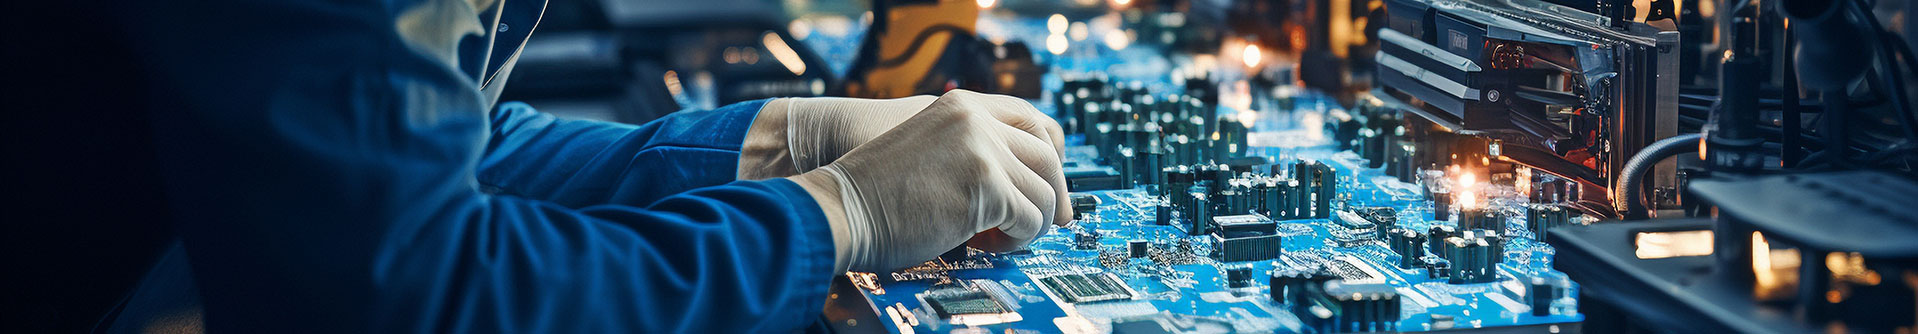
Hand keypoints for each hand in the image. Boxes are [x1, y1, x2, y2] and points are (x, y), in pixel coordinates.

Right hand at [788, 90, 1069, 272]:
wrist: (839, 206)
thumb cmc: (873, 188)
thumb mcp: (926, 145)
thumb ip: (966, 148)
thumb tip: (1013, 181)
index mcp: (962, 105)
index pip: (1034, 120)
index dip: (1051, 154)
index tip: (1049, 182)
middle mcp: (977, 121)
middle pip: (1047, 155)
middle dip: (1053, 193)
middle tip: (1048, 220)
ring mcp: (983, 150)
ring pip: (1043, 192)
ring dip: (1030, 222)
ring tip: (1001, 238)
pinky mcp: (987, 186)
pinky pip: (1030, 218)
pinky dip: (1018, 239)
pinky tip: (988, 245)